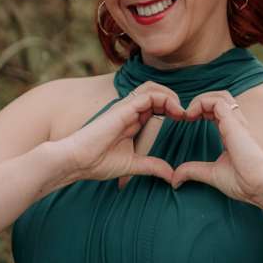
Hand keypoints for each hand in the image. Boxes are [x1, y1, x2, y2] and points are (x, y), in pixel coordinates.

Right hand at [53, 82, 184, 187]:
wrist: (76, 161)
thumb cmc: (97, 162)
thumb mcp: (132, 165)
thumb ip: (151, 166)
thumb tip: (171, 175)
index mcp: (131, 120)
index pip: (155, 104)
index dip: (171, 108)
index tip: (184, 120)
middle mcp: (129, 110)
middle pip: (155, 91)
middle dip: (174, 99)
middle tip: (186, 115)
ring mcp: (126, 107)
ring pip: (153, 88)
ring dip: (170, 96)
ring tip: (181, 111)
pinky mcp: (123, 108)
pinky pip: (148, 94)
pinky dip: (165, 98)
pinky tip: (175, 112)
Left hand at [172, 91, 262, 211]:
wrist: (259, 186)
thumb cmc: (244, 182)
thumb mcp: (211, 174)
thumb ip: (193, 171)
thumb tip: (175, 179)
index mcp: (233, 133)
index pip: (218, 110)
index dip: (202, 110)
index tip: (187, 121)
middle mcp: (236, 125)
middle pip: (220, 98)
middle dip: (201, 101)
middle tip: (186, 116)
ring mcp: (236, 122)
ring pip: (220, 95)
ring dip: (201, 99)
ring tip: (188, 113)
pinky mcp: (234, 123)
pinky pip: (218, 102)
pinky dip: (202, 103)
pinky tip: (191, 115)